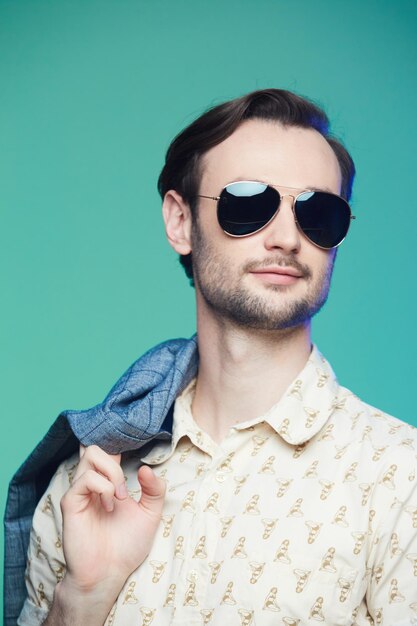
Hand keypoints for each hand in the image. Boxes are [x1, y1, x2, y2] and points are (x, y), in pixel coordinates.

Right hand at [60, 444, 165, 594]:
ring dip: (113, 473)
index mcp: (108, 481)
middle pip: (96, 446)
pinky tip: (109, 506)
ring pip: (91, 455)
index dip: (116, 440)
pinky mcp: (71, 503)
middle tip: (125, 488)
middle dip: (116, 461)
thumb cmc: (127, 545)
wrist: (109, 573)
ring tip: (119, 498)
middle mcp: (92, 483)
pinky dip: (104, 488)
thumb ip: (155, 489)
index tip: (131, 444)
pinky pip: (85, 479)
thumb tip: (146, 468)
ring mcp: (80, 491)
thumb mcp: (150, 514)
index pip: (106, 448)